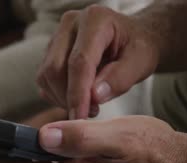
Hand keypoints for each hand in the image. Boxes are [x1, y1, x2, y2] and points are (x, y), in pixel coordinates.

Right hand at [37, 5, 159, 118]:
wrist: (131, 39)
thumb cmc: (137, 48)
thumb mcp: (141, 62)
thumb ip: (120, 78)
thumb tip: (94, 96)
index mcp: (96, 20)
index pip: (79, 61)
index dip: (78, 93)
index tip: (80, 117)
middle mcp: (70, 24)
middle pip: (55, 68)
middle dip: (68, 98)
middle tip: (90, 113)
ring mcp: (56, 36)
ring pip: (46, 76)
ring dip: (62, 98)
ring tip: (88, 105)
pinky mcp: (49, 51)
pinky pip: (44, 80)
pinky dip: (57, 95)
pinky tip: (77, 98)